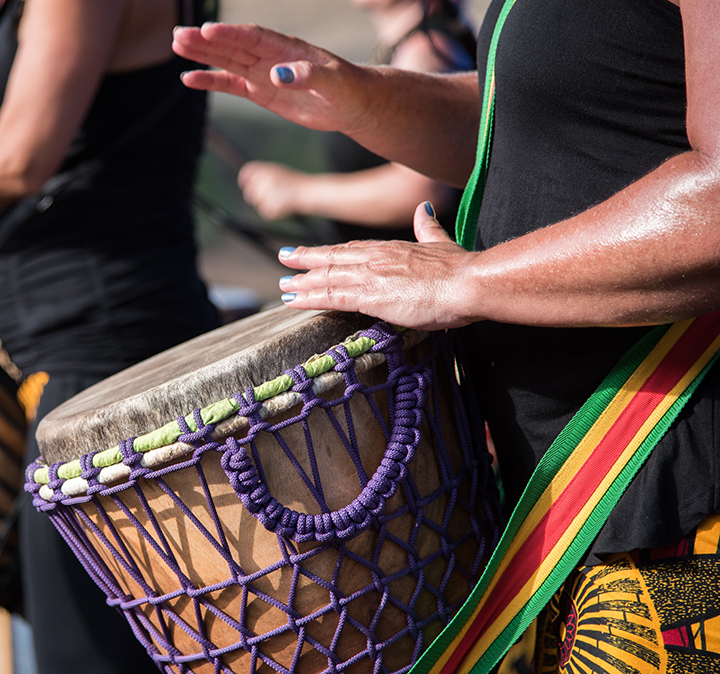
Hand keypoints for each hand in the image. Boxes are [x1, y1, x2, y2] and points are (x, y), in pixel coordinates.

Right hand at [172, 22, 371, 134]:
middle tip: (178, 36)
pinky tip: (190, 79)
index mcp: (287, 48)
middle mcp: (270, 57)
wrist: (352, 104)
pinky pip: (232, 85)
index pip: (254, 37)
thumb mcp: (333, 82)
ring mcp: (263, 73)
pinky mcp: (261, 92)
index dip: (232, 34)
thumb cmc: (348, 88)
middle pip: (233, 45)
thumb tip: (278, 75)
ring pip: (227, 61)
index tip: (208, 32)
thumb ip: (308, 76)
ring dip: (202, 55)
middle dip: (206, 42)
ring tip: (176, 46)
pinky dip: (211, 82)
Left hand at [238, 161, 305, 219]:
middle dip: (255, 196)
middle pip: (249, 191)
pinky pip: (265, 212)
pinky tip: (282, 206)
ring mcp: (266, 194)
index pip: (246, 173)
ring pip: (257, 203)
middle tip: (267, 196)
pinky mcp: (270, 207)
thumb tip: (244, 180)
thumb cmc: (293, 183)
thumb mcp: (276, 172)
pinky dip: (272, 212)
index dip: (245, 181)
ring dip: (265, 204)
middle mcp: (264, 181)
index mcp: (264, 170)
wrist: (306, 192)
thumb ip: (260, 174)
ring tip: (279, 199)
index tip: (246, 186)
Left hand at [277, 202, 475, 330]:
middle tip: (284, 260)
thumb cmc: (459, 269)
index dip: (330, 251)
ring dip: (303, 282)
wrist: (467, 282)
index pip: (352, 249)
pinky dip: (310, 298)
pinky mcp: (369, 296)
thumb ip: (428, 227)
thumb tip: (424, 209)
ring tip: (284, 286)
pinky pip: (332, 296)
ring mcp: (369, 276)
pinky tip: (294, 301)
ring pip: (327, 277)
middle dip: (306, 260)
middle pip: (332, 259)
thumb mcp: (441, 242)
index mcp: (390, 248)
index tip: (315, 252)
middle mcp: (375, 258)